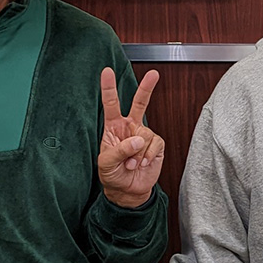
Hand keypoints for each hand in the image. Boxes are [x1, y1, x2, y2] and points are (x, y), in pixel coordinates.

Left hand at [97, 67, 164, 208]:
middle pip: (139, 104)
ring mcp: (144, 136)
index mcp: (113, 127)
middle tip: (154, 74)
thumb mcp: (106, 163)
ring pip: (144, 135)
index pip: (111, 105)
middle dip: (147, 88)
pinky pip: (154, 145)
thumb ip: (119, 150)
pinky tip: (143, 164)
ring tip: (131, 165)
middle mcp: (130, 128)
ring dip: (137, 154)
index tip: (107, 71)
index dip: (109, 88)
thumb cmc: (113, 175)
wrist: (128, 191)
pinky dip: (147, 156)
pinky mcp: (156, 146)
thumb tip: (138, 139)